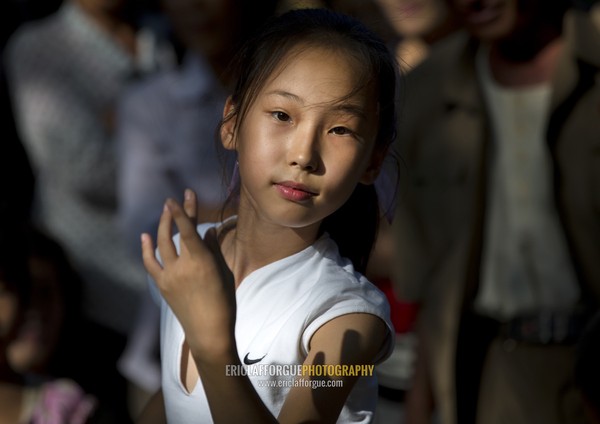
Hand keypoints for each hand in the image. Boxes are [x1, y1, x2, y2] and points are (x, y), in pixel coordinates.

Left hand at [141, 189, 235, 357]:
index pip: (189, 230)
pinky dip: (147, 249)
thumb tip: (207, 231)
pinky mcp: (162, 286)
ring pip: (161, 244)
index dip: (183, 211)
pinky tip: (146, 237)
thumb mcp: (223, 272)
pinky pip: (151, 263)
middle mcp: (182, 266)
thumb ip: (213, 249)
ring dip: (162, 226)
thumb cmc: (224, 301)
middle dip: (173, 214)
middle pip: (174, 233)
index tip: (181, 195)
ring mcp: (169, 276)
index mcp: (201, 262)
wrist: (208, 331)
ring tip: (165, 212)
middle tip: (173, 200)